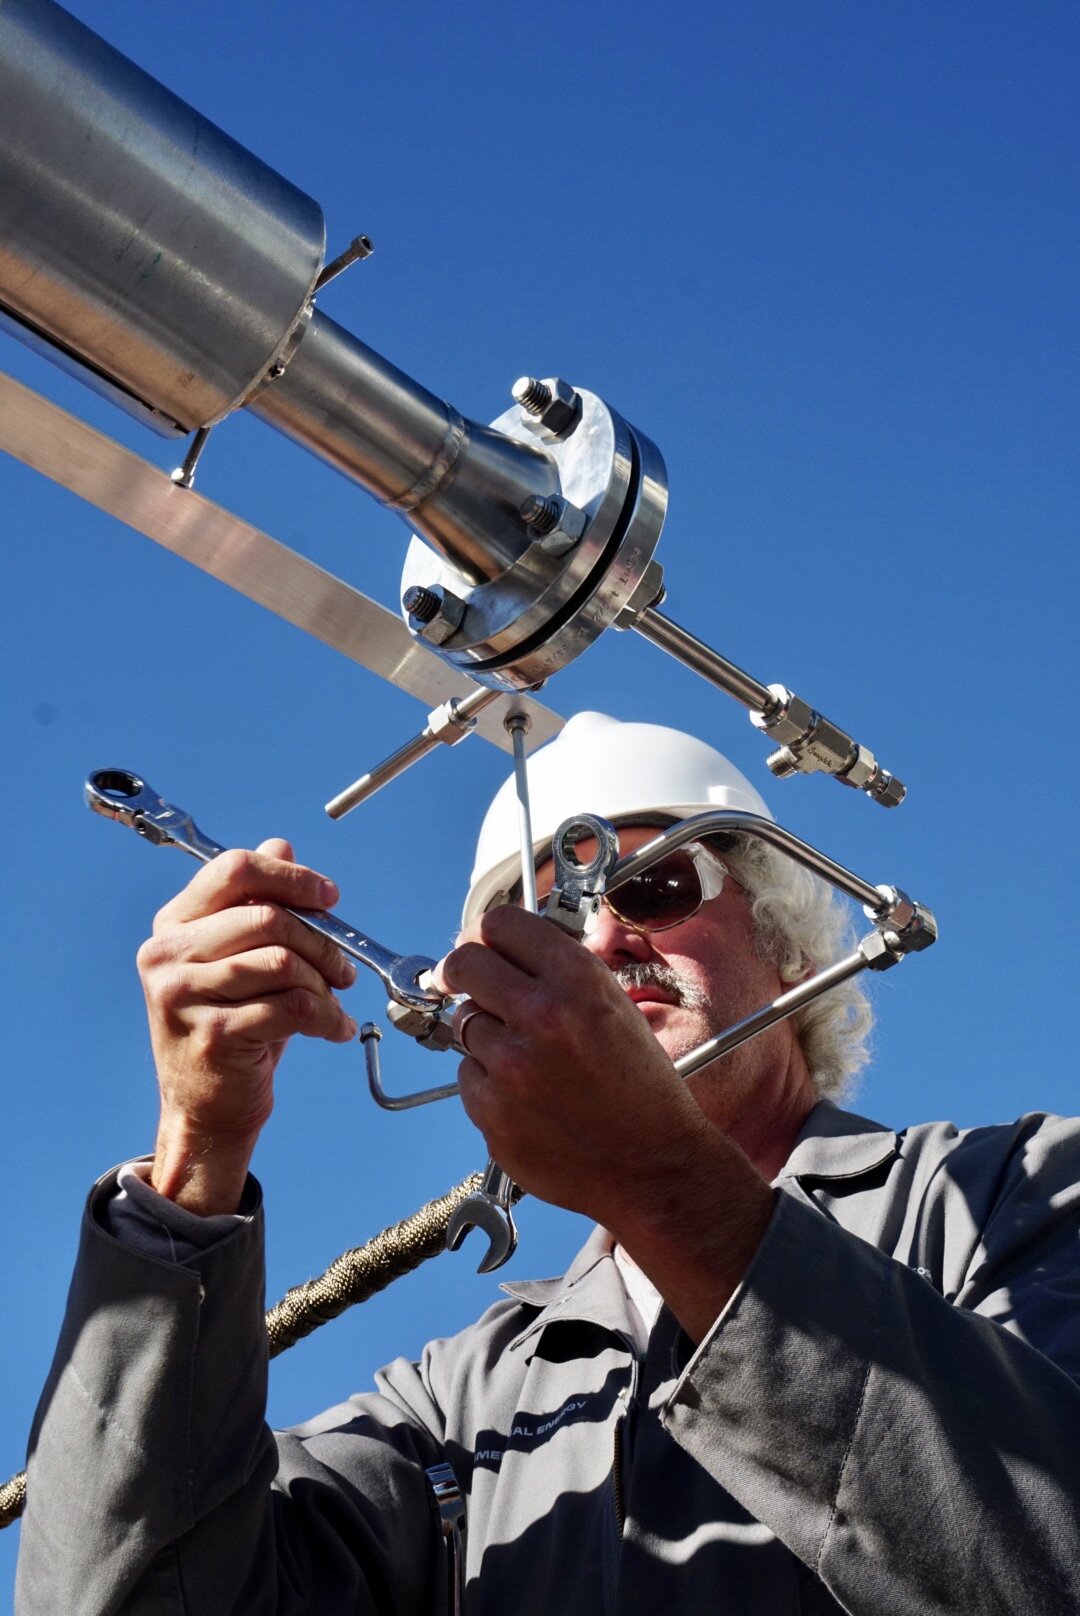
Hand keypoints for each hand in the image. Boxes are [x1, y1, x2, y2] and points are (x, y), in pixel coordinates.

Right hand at [137, 839, 357, 1212]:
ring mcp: (184, 996)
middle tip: (343, 968)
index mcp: (173, 924)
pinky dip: (326, 1018)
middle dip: (322, 941)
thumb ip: (257, 901)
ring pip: (284, 963)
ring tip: (334, 1003)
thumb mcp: (240, 957)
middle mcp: (167, 955)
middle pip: (268, 917)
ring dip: (324, 984)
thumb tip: (281, 845)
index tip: (329, 897)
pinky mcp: (213, 1036)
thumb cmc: (230, 1025)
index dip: (291, 877)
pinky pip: (291, 1008)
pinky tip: (332, 1030)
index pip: (235, 870)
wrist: (206, 1107)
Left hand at [432, 905, 710, 1226]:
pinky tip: (525, 1096)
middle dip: (462, 970)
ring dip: (484, 1032)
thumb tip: (507, 952)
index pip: (502, 923)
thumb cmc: (641, 1091)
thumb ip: (561, 974)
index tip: (479, 942)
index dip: (486, 930)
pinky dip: (487, 1081)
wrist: (652, 1168)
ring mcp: (509, 1066)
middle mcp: (541, 1014)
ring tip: (526, 1059)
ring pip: (464, 1022)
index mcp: (578, 980)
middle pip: (465, 962)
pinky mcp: (490, 1111)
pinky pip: (468, 1075)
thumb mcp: (615, 1008)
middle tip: (462, 980)